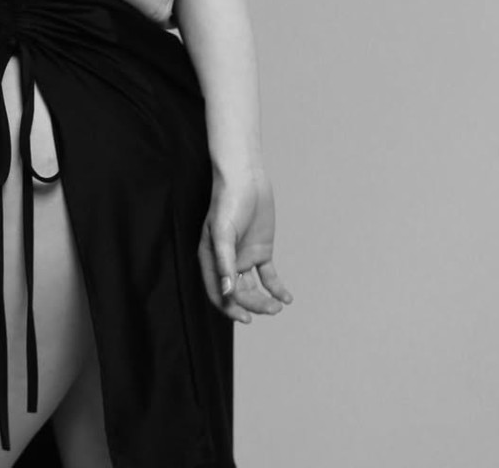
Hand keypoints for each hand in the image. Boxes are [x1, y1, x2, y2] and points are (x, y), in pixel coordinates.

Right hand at [198, 165, 292, 324]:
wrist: (246, 178)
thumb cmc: (228, 201)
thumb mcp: (224, 232)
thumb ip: (224, 263)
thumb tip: (227, 292)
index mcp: (211, 259)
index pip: (218, 293)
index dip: (230, 308)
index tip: (247, 319)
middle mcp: (227, 262)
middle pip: (238, 293)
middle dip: (253, 305)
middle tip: (271, 309)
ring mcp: (244, 256)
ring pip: (253, 288)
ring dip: (264, 300)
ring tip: (279, 306)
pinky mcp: (261, 250)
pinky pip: (268, 276)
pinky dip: (276, 288)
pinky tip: (287, 298)